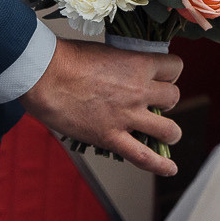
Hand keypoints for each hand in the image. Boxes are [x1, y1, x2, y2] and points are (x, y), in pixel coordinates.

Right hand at [22, 38, 183, 176]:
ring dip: (170, 132)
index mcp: (139, 64)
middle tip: (153, 103)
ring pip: (168, 129)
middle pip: (173, 97)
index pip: (175, 67)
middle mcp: (139, 91)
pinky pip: (143, 156)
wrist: (44, 76)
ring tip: (167, 134)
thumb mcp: (105, 51)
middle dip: (166, 100)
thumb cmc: (67, 58)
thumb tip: (127, 70)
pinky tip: (170, 169)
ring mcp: (126, 116)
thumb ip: (123, 63)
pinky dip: (160, 165)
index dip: (170, 72)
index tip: (161, 77)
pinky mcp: (110, 137)